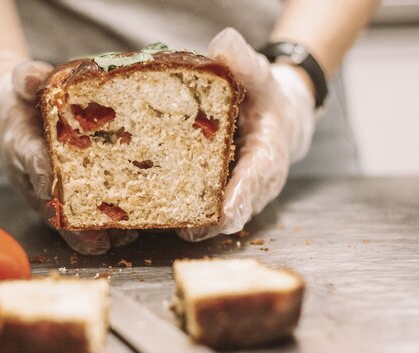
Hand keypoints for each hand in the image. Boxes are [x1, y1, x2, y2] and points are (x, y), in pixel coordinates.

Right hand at [0, 52, 138, 254]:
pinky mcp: (64, 194)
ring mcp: (49, 189)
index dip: (45, 177)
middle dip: (75, 226)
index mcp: (21, 144)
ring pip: (69, 218)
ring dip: (95, 231)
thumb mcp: (21, 80)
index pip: (31, 161)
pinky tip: (133, 230)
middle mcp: (34, 175)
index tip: (58, 191)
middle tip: (99, 240)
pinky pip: (83, 213)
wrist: (11, 109)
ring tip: (125, 238)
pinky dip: (105, 224)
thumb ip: (26, 77)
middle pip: (52, 206)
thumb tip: (32, 76)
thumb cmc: (21, 98)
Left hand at [177, 28, 315, 241]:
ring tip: (163, 226)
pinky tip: (156, 213)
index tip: (223, 215)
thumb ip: (243, 62)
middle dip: (210, 223)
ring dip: (193, 224)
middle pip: (234, 211)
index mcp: (268, 156)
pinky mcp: (219, 196)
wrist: (274, 115)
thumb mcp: (257, 74)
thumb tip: (222, 44)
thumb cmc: (264, 97)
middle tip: (183, 229)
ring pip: (216, 218)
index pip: (256, 183)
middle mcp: (254, 183)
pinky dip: (183, 213)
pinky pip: (203, 210)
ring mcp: (236, 194)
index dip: (240, 200)